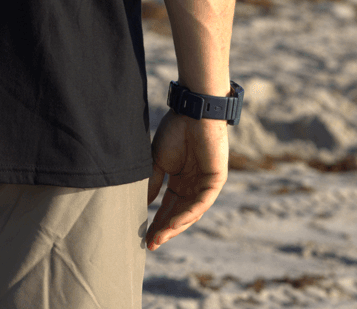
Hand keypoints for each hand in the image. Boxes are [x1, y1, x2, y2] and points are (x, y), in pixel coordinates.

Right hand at [146, 111, 228, 250]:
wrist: (193, 113)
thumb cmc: (174, 132)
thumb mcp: (158, 161)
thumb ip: (152, 182)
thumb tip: (142, 203)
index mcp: (179, 180)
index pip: (168, 206)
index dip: (156, 221)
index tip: (143, 235)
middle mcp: (193, 186)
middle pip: (179, 214)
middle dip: (164, 229)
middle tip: (150, 243)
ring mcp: (205, 185)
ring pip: (190, 213)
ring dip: (175, 226)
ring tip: (159, 238)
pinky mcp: (215, 182)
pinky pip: (200, 203)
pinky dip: (186, 214)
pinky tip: (173, 223)